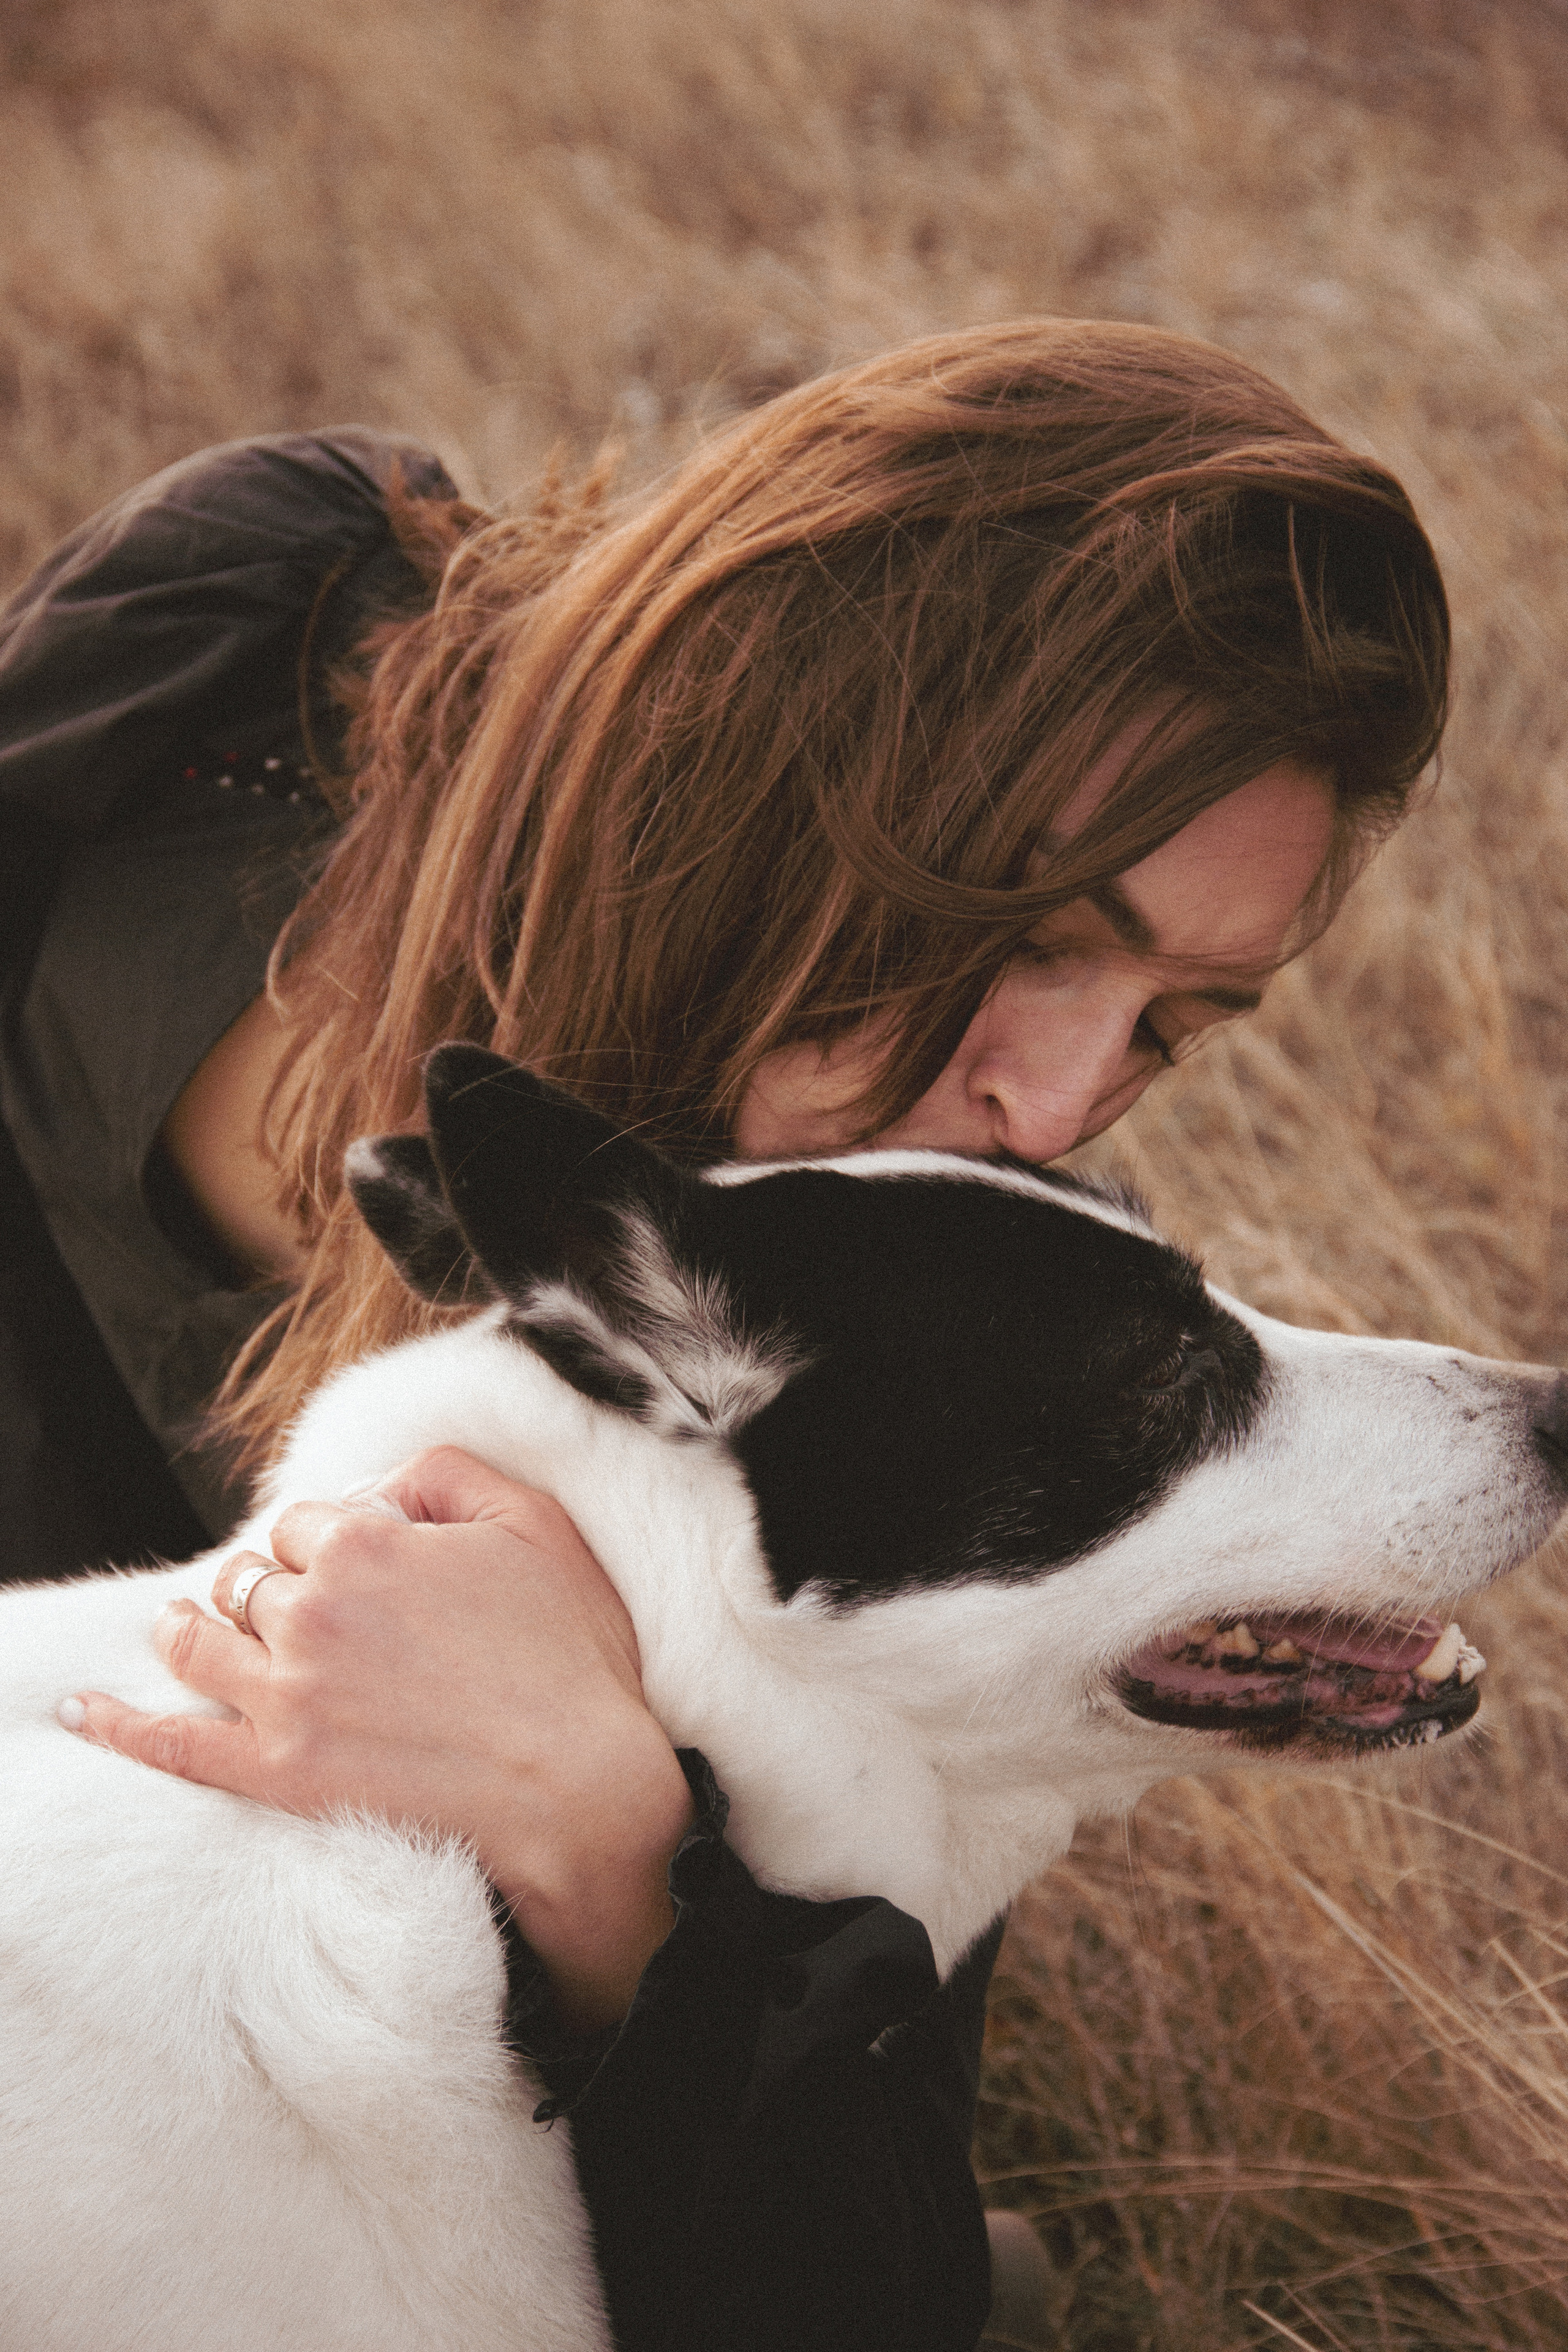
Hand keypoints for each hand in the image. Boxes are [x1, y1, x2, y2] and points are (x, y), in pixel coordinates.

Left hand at [60, 1447, 693, 2032]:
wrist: (581, 1788)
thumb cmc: (568, 1654)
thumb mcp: (530, 1523)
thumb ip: (444, 1474)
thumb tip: (377, 1485)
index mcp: (366, 1541)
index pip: (307, 1521)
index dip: (332, 1541)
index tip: (360, 1567)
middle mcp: (311, 1610)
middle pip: (253, 1579)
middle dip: (273, 1586)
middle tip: (309, 1613)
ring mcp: (287, 1696)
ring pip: (202, 1642)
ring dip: (191, 1628)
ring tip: (183, 1629)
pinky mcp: (277, 1773)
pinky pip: (172, 1742)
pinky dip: (121, 1724)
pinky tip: (85, 1712)